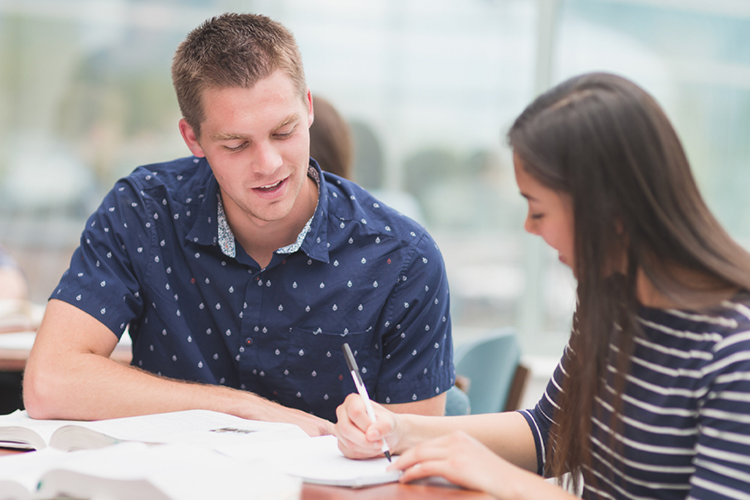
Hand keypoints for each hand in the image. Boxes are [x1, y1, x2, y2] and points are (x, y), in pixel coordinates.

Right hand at [335, 393, 400, 458]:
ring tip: (380, 445)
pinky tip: (373, 449)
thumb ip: (383, 426)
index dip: (365, 424)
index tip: (376, 432)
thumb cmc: (386, 423)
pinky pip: (350, 452)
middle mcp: (343, 413)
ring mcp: (340, 429)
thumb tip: (371, 434)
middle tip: (380, 444)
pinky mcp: (342, 443)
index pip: (354, 411)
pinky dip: (364, 454)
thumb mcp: (390, 422)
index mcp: (353, 401)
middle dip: (365, 440)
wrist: (387, 435)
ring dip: (367, 448)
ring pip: (348, 443)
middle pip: (346, 429)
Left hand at [393, 431, 529, 498]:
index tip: (400, 459)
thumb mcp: (471, 461)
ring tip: (393, 472)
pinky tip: (405, 478)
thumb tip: (434, 467)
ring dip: (403, 464)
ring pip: (419, 455)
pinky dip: (411, 472)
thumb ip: (454, 459)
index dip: (412, 452)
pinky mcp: (455, 464)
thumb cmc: (493, 478)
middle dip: (403, 456)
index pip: (428, 443)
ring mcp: (455, 450)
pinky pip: (424, 467)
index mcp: (459, 437)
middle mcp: (456, 439)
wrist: (512, 483)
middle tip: (391, 466)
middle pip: (421, 447)